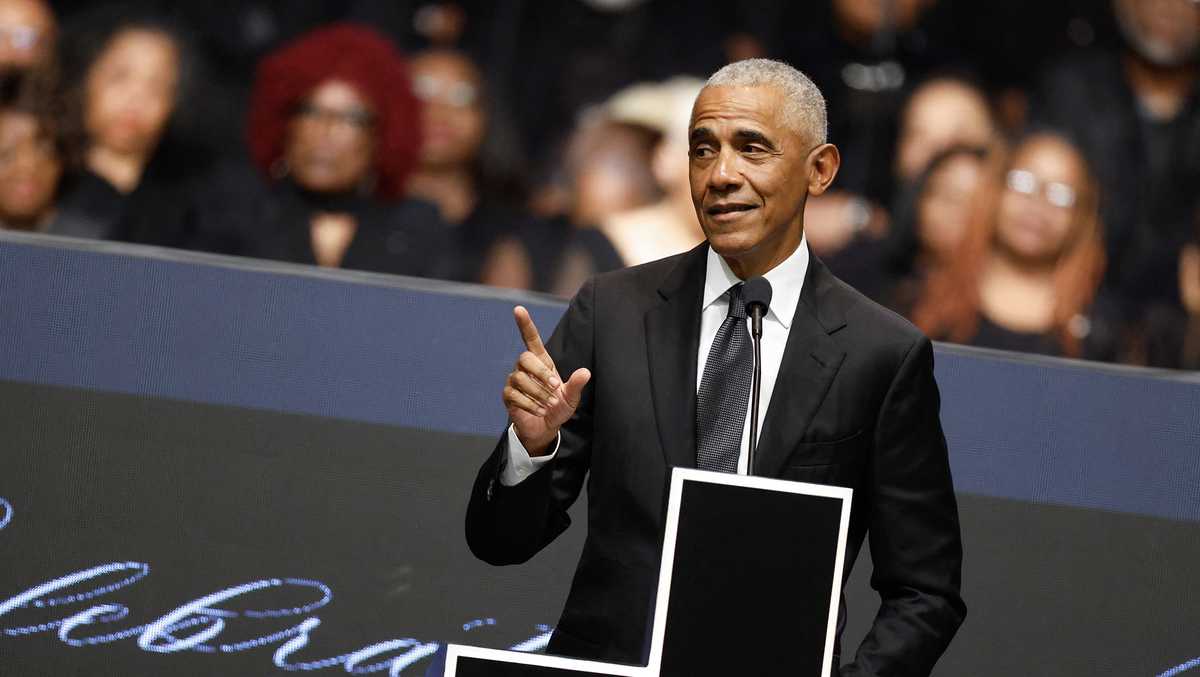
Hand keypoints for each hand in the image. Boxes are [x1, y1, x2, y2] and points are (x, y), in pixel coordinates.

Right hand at [503, 306, 590, 455]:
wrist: (545, 427)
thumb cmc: (559, 407)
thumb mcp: (571, 397)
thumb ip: (576, 384)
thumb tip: (586, 372)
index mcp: (541, 361)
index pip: (530, 338)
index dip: (525, 324)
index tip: (518, 309)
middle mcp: (525, 367)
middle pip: (525, 358)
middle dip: (541, 374)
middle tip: (555, 389)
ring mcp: (514, 380)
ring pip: (520, 379)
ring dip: (538, 394)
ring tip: (550, 405)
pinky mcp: (508, 395)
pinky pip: (515, 395)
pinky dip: (530, 405)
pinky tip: (540, 411)